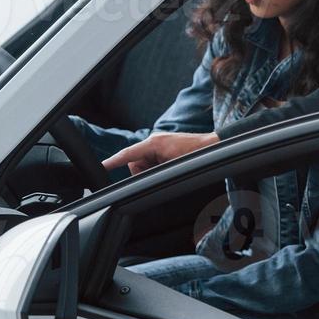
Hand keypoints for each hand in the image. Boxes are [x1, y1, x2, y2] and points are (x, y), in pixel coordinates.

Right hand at [102, 131, 218, 175]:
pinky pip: (155, 161)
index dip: (114, 161)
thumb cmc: (197, 155)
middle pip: (136, 163)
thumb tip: (142, 177)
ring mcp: (160, 144)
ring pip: (145, 164)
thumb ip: (153, 172)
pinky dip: (159, 167)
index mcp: (154, 143)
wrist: (215, 147)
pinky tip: (172, 167)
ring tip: (171, 170)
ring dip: (153, 171)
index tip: (103, 166)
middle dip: (144, 173)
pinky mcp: (166, 148)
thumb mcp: (173, 167)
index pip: (128, 154)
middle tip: (162, 175)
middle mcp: (155, 141)